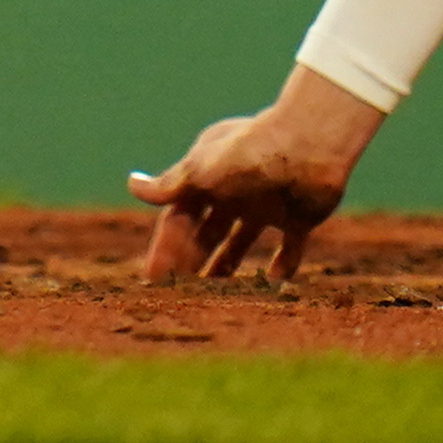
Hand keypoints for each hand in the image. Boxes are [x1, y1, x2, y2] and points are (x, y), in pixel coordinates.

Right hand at [131, 68, 383, 279]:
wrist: (310, 146)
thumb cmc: (249, 156)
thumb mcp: (202, 171)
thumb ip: (170, 184)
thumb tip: (132, 184)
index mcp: (207, 176)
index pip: (179, 217)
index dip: (166, 248)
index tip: (154, 279)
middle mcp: (234, 190)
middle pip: (207, 232)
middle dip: (193, 260)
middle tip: (182, 294)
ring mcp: (266, 203)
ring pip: (241, 240)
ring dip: (228, 265)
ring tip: (219, 295)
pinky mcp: (297, 216)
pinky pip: (289, 247)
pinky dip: (282, 265)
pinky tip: (273, 282)